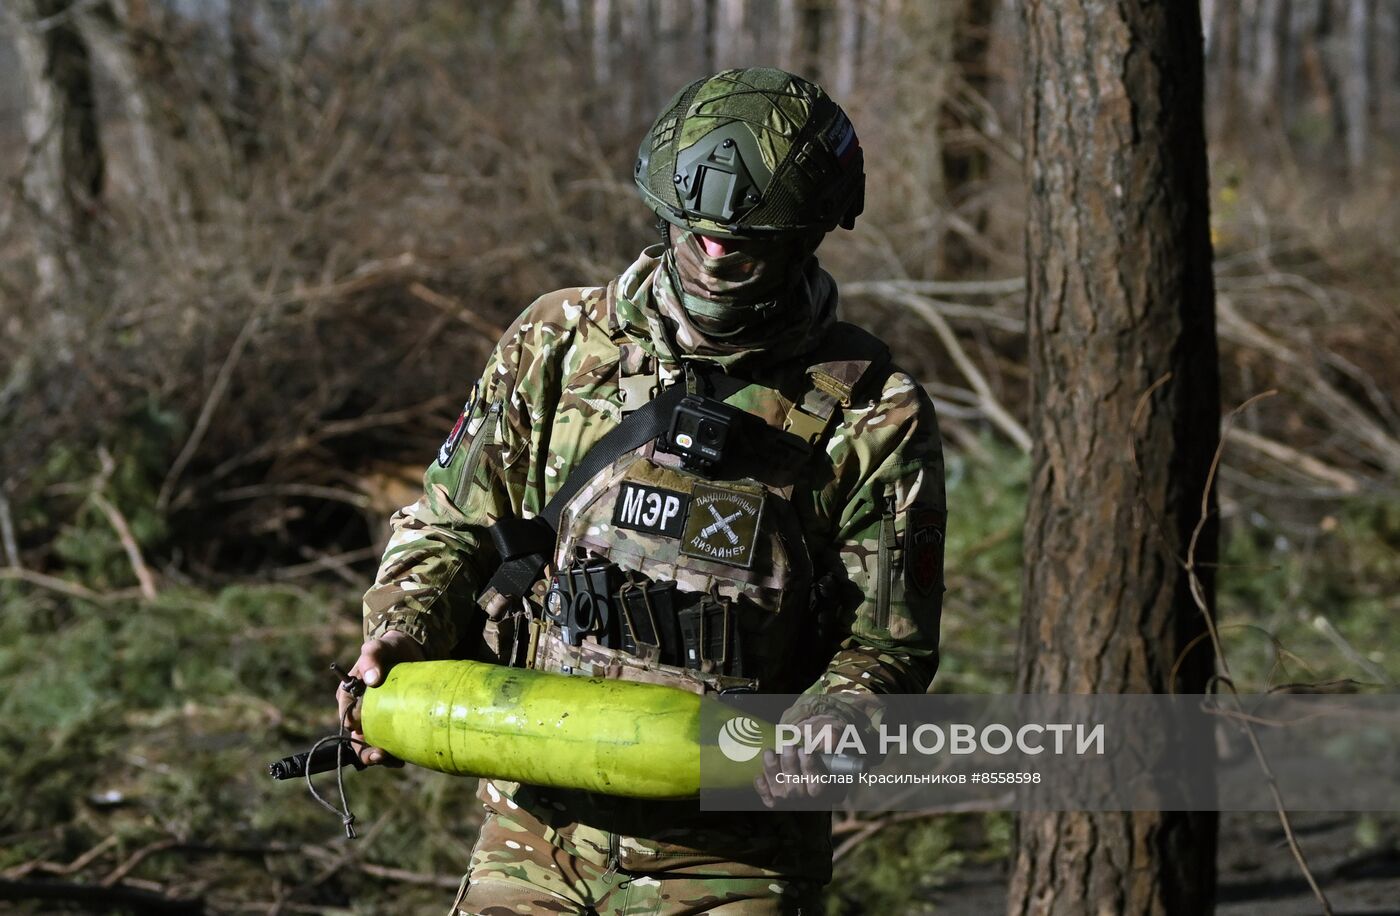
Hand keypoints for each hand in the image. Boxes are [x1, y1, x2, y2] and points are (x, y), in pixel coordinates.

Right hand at [335, 629, 424, 766]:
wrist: (409, 650)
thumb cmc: (387, 648)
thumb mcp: (377, 647)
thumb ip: (371, 657)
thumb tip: (372, 679)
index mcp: (348, 697)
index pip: (347, 719)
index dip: (355, 731)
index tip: (366, 736)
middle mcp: (359, 712)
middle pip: (357, 739)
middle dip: (367, 752)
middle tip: (382, 756)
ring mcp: (376, 719)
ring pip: (373, 744)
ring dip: (382, 756)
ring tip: (397, 761)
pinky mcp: (393, 722)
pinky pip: (391, 740)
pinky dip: (396, 750)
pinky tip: (407, 755)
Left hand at [752, 714, 851, 808]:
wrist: (801, 754)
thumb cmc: (818, 747)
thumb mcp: (829, 741)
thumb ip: (831, 738)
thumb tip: (828, 739)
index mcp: (823, 787)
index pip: (817, 783)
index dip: (809, 767)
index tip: (803, 750)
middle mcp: (806, 798)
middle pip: (796, 787)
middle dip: (790, 765)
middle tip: (787, 746)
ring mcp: (789, 801)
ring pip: (779, 791)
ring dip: (773, 772)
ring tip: (769, 753)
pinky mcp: (775, 801)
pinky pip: (767, 798)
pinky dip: (762, 788)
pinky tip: (758, 776)